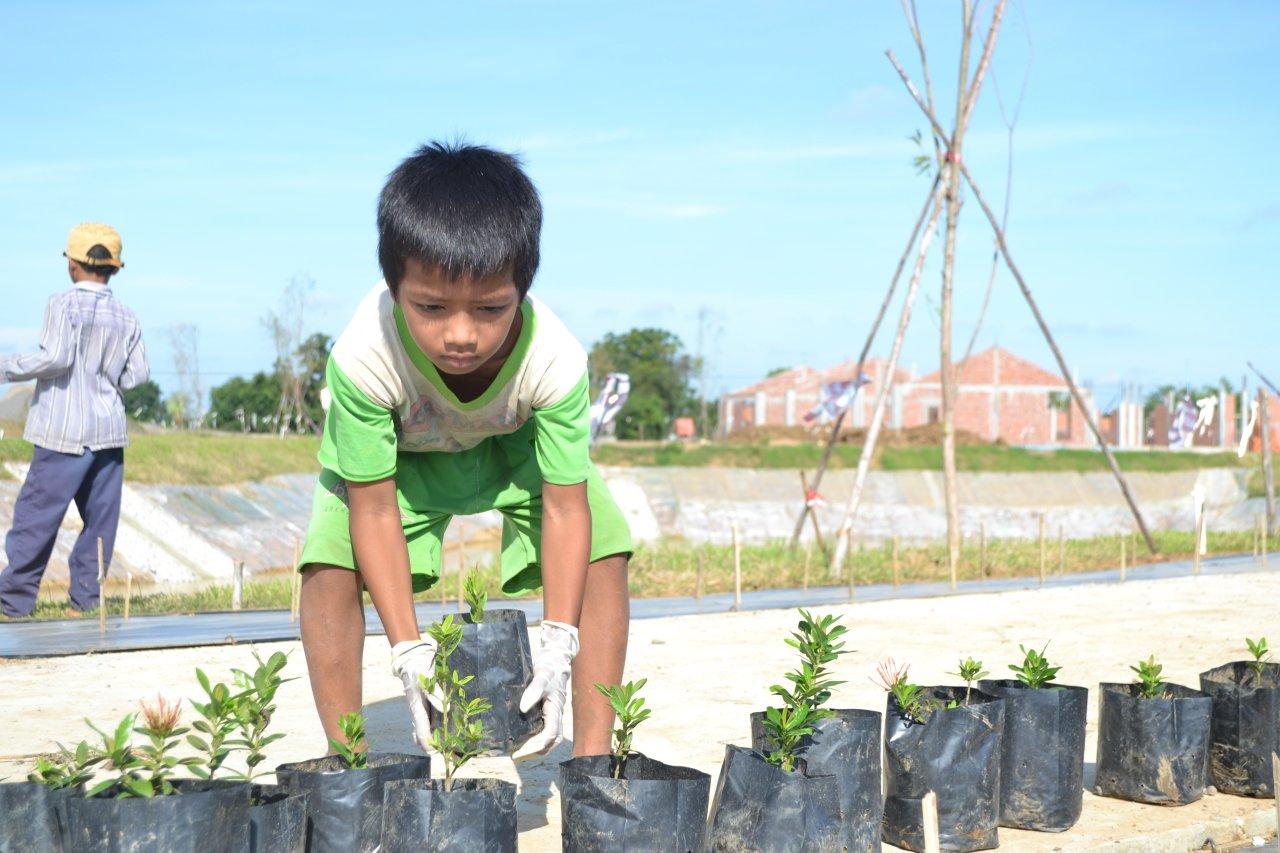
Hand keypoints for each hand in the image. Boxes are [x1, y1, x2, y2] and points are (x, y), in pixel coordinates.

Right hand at [390, 638, 440, 752]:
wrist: (411, 659)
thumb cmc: (418, 666)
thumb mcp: (426, 675)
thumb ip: (435, 692)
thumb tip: (446, 708)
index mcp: (416, 705)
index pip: (421, 728)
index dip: (427, 742)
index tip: (434, 753)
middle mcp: (417, 711)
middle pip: (423, 735)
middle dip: (433, 747)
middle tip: (448, 757)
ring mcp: (420, 711)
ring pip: (426, 732)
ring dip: (437, 742)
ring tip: (452, 753)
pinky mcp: (424, 708)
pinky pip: (429, 725)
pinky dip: (436, 734)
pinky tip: (449, 739)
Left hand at [513, 620, 578, 760]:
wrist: (555, 659)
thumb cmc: (550, 668)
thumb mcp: (542, 676)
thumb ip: (534, 690)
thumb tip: (523, 708)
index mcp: (556, 710)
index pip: (550, 734)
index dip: (536, 746)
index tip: (520, 752)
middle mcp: (556, 715)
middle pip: (551, 742)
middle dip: (535, 752)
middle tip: (516, 756)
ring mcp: (553, 715)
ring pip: (549, 739)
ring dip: (535, 749)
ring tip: (518, 753)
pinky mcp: (547, 712)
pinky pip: (544, 731)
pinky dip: (535, 740)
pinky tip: (522, 740)